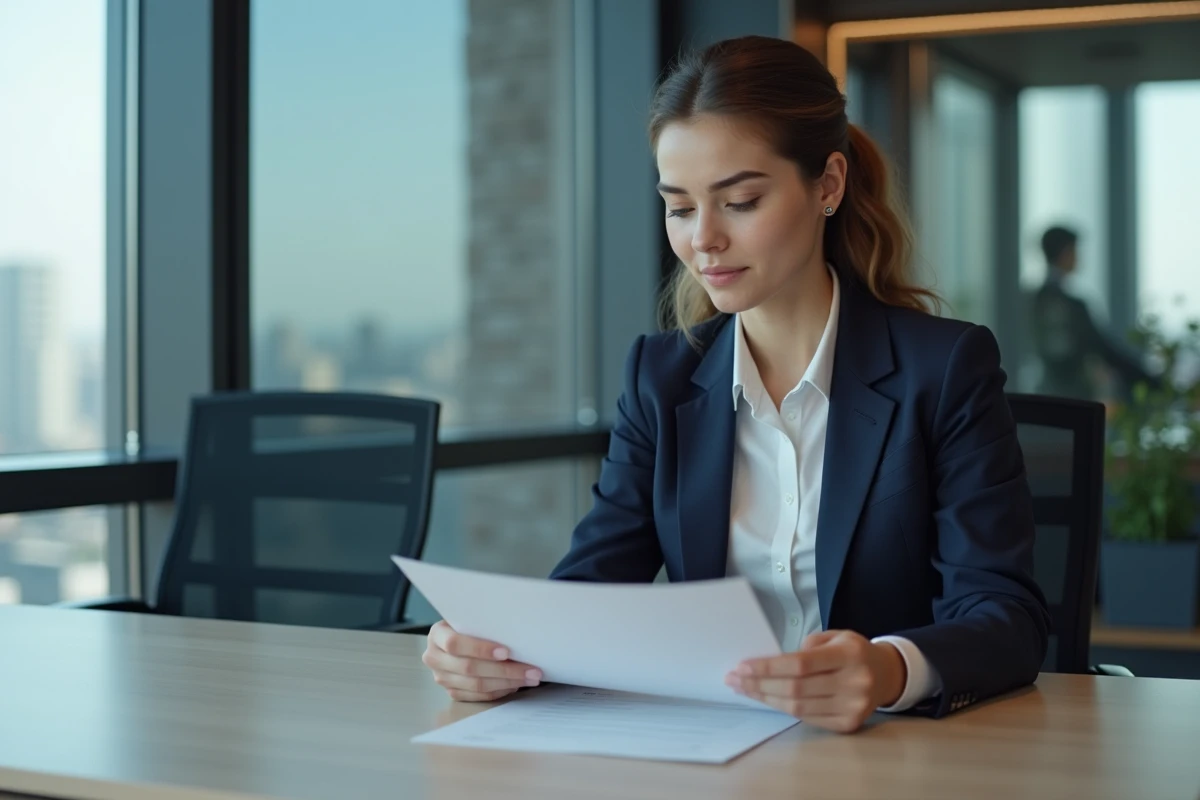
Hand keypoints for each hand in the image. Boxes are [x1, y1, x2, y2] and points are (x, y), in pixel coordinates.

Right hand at [422, 620, 542, 701]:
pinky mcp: (453, 692)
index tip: (506, 651)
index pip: (455, 643)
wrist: (457, 637)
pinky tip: (516, 684)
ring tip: (530, 678)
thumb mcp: (472, 618)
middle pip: (469, 668)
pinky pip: (478, 696)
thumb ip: (484, 625)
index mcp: (437, 635)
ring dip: (507, 682)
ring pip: (476, 685)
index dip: (480, 648)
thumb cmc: (470, 625)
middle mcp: (434, 658)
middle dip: (504, 670)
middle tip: (531, 670)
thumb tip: (516, 634)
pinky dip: (499, 691)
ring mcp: (442, 678)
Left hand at [724, 630, 906, 733]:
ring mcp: (853, 707)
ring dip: (766, 699)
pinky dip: (784, 709)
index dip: (768, 667)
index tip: (743, 666)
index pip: (801, 664)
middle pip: (796, 688)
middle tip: (735, 679)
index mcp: (849, 654)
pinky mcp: (848, 724)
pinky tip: (768, 699)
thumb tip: (770, 664)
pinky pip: (807, 719)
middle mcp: (854, 682)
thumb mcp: (835, 636)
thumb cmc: (852, 652)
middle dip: (760, 684)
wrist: (886, 674)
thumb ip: (806, 648)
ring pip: (798, 707)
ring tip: (744, 689)